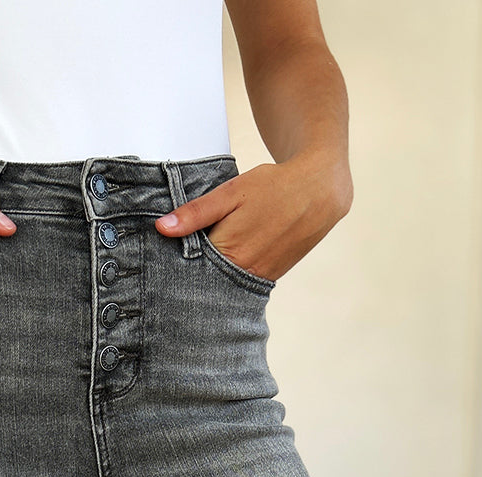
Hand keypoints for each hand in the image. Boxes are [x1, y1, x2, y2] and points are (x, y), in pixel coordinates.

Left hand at [154, 148, 352, 283]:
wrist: (320, 193)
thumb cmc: (274, 187)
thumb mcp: (231, 193)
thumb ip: (196, 213)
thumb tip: (162, 228)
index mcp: (229, 252)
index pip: (188, 267)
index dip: (174, 260)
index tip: (162, 254)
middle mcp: (243, 273)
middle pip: (203, 280)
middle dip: (189, 271)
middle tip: (177, 258)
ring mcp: (257, 279)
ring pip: (221, 284)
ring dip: (209, 275)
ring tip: (203, 258)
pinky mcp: (268, 279)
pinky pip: (238, 283)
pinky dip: (227, 275)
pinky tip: (225, 260)